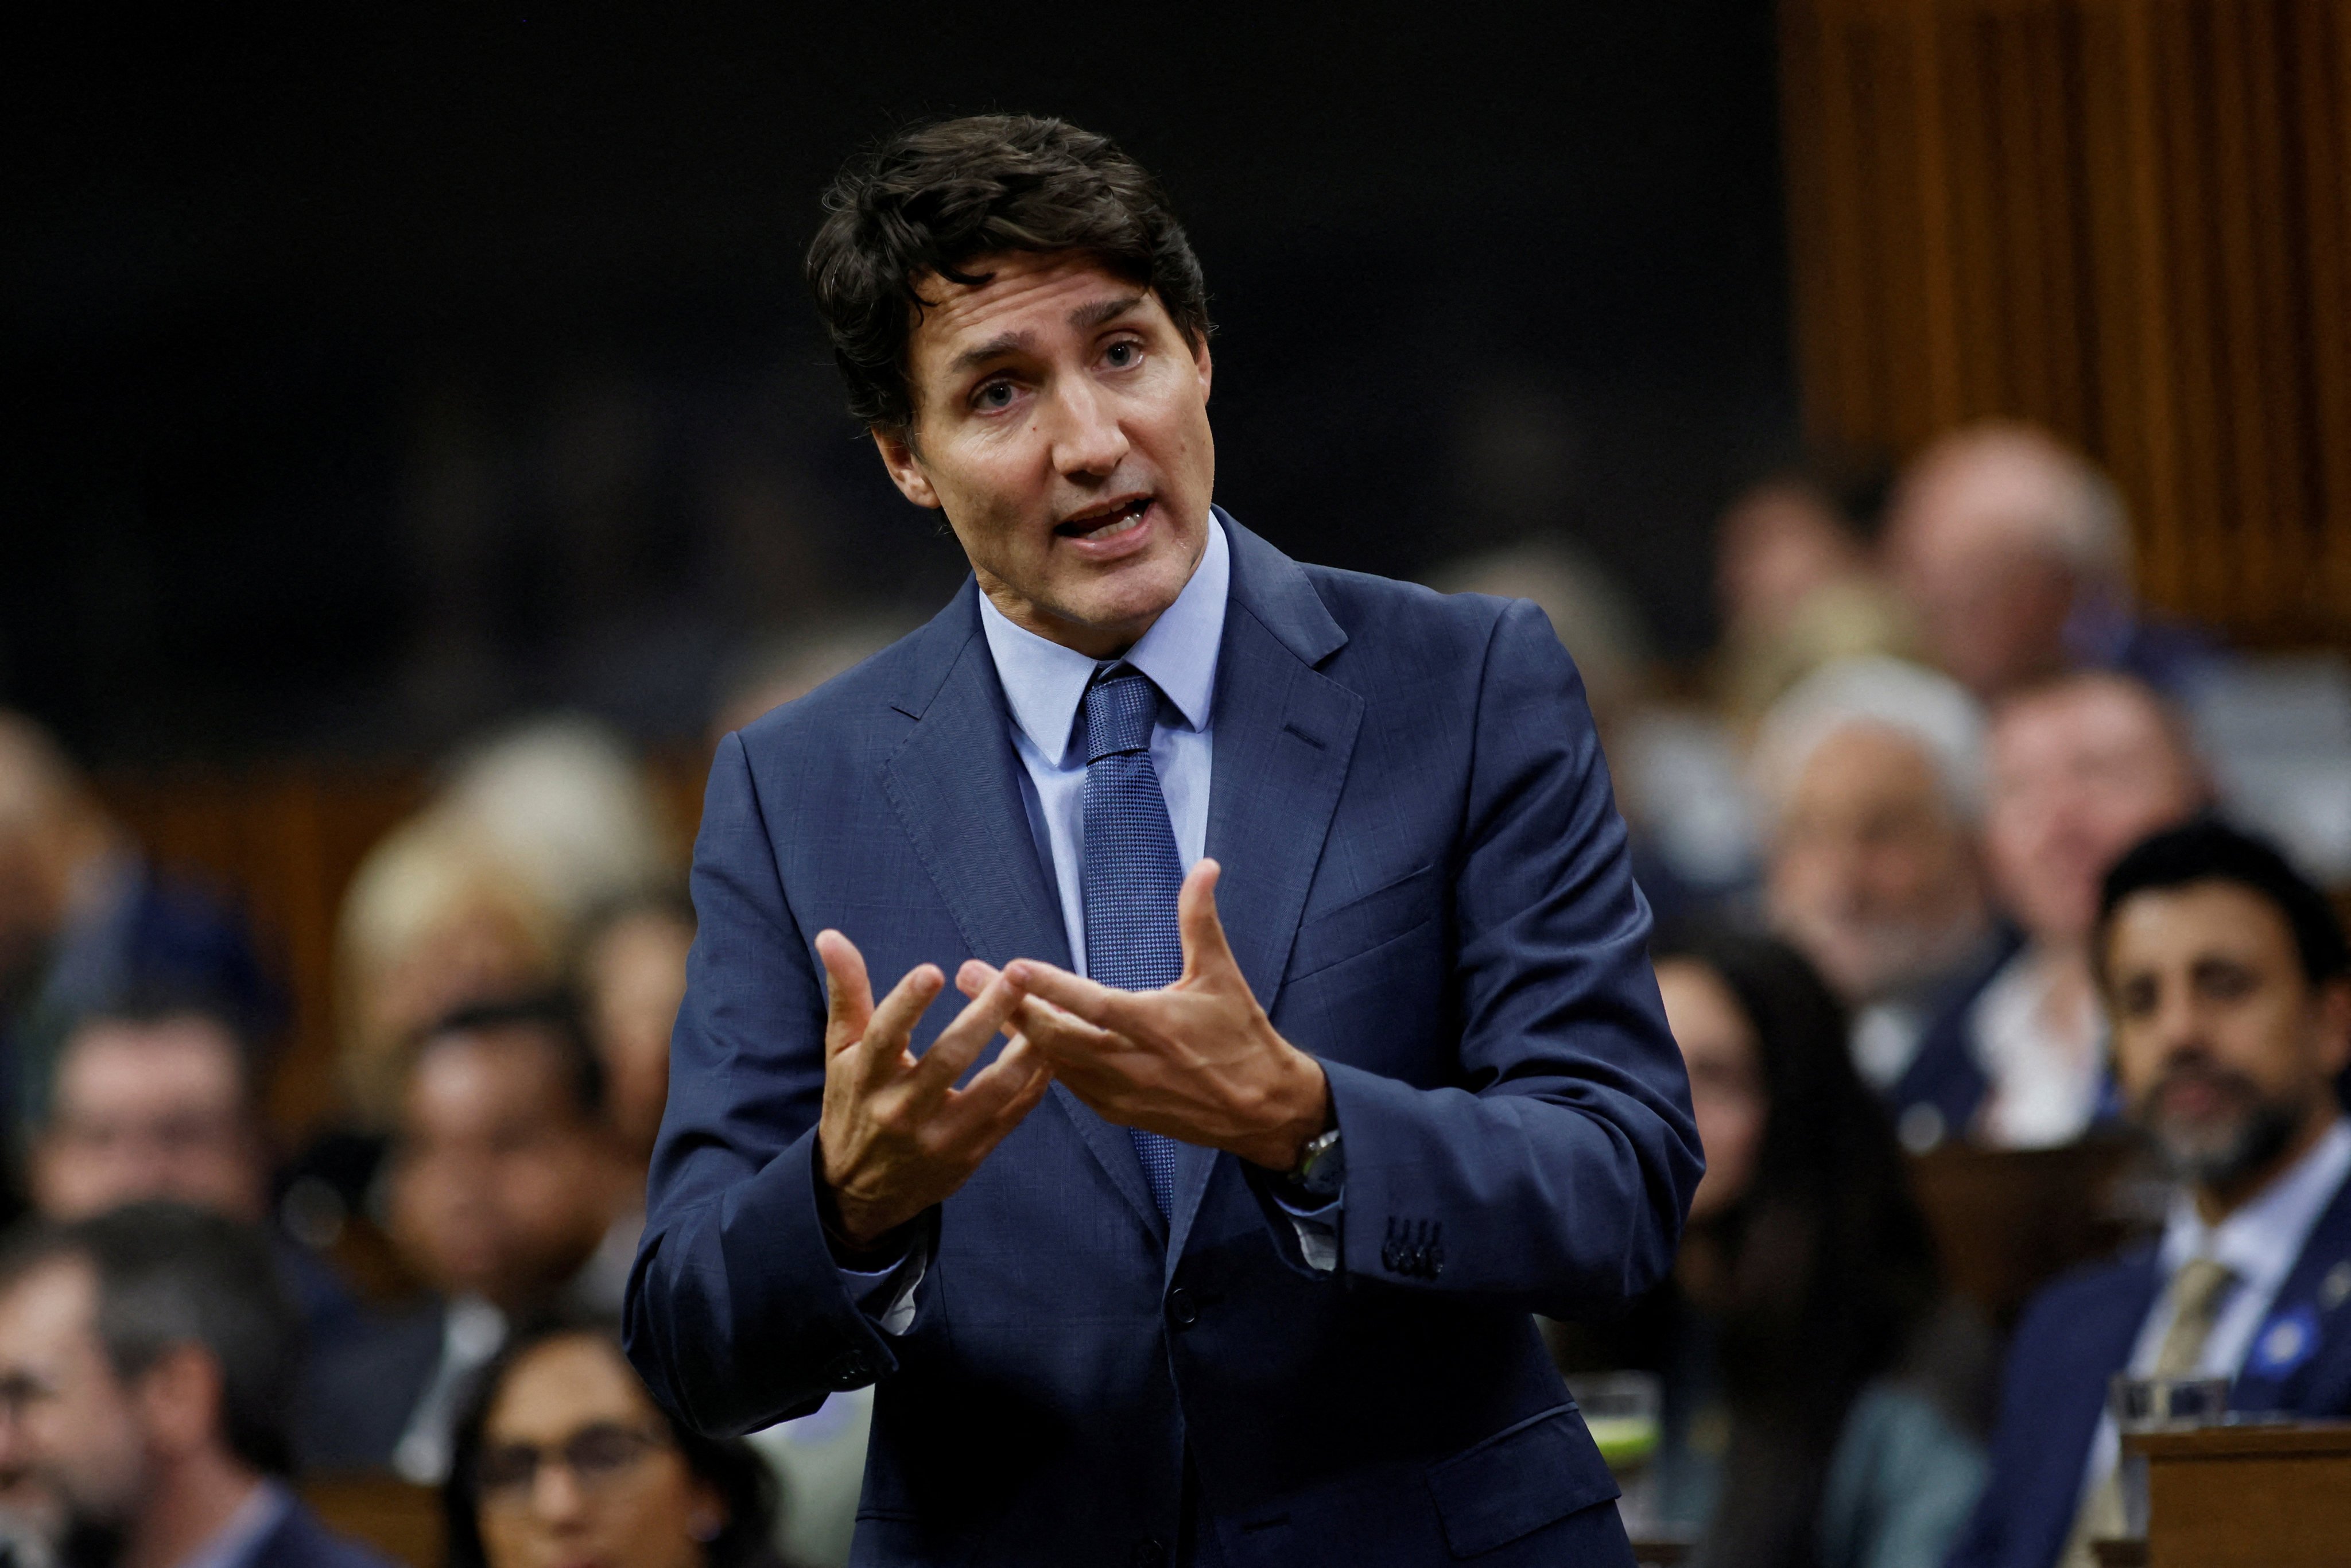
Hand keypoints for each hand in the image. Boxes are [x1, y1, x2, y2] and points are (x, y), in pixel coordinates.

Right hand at [813, 931, 1054, 1248]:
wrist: (859, 1190)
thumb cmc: (854, 1103)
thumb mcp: (841, 1052)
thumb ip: (846, 993)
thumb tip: (831, 935)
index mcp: (866, 1077)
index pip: (884, 1036)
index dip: (907, 1003)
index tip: (933, 970)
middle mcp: (901, 1109)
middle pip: (949, 1058)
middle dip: (987, 1014)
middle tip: (1016, 975)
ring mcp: (938, 1137)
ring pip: (992, 1090)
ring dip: (1025, 1050)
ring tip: (1047, 1010)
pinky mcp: (968, 1155)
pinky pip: (1010, 1116)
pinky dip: (1033, 1084)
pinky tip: (1050, 1052)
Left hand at [958, 860, 1330, 1170]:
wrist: (1262, 1109)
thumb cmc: (1241, 1035)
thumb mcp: (1222, 974)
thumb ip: (1201, 919)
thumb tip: (1204, 865)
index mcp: (1154, 1025)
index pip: (1090, 1003)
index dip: (1048, 987)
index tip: (1011, 967)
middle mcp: (1130, 1063)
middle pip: (1054, 1038)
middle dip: (1007, 1007)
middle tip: (967, 976)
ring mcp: (1119, 1093)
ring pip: (1053, 1064)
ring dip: (1016, 1033)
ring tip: (980, 1003)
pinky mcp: (1117, 1112)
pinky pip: (1068, 1085)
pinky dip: (1043, 1062)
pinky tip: (1021, 1040)